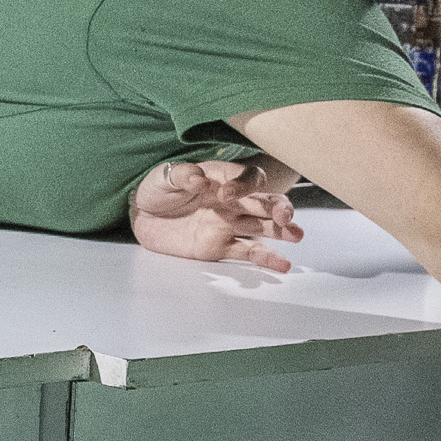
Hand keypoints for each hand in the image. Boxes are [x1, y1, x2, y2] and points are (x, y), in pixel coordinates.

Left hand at [128, 159, 302, 271]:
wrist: (143, 216)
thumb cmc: (158, 189)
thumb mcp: (163, 177)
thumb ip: (181, 175)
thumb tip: (198, 179)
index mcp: (222, 178)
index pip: (248, 178)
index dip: (244, 185)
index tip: (226, 195)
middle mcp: (233, 202)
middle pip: (265, 203)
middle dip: (278, 208)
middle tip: (285, 216)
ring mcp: (229, 225)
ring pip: (263, 228)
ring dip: (282, 232)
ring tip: (297, 235)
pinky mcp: (221, 247)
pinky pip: (248, 253)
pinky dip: (266, 259)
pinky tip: (283, 265)